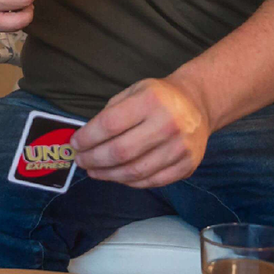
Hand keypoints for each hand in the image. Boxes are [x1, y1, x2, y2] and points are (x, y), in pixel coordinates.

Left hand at [72, 78, 210, 187]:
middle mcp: (168, 123)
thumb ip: (110, 114)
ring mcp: (180, 147)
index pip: (110, 124)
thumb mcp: (134, 91)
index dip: (88, 138)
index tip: (75, 144)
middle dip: (94, 159)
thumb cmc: (158, 98)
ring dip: (108, 175)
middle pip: (121, 151)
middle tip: (81, 161)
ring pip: (135, 171)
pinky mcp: (187, 165)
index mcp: (151, 100)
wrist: (198, 104)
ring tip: (94, 171)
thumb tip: (84, 141)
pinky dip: (130, 182)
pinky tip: (117, 176)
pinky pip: (152, 181)